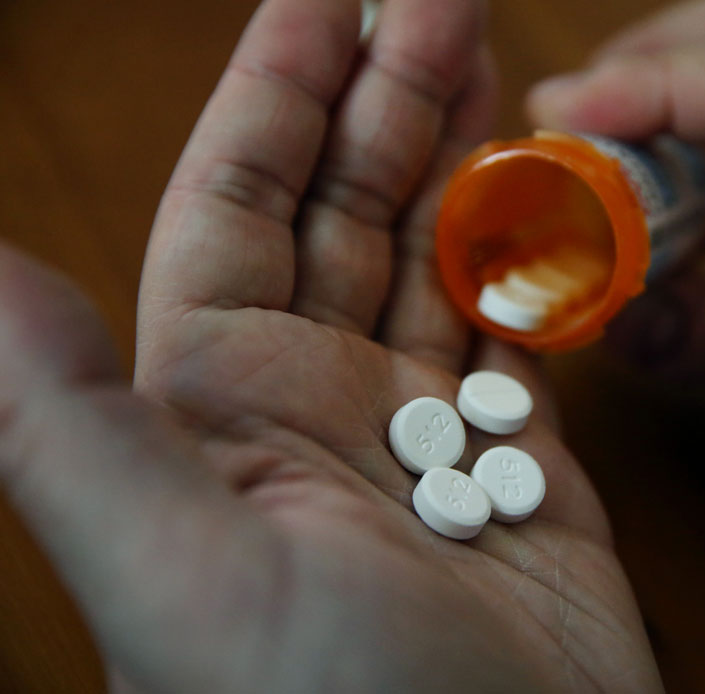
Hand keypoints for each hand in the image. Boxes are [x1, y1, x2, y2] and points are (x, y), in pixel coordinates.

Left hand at [0, 1, 661, 690]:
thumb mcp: (179, 571)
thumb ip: (65, 421)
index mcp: (218, 404)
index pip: (237, 203)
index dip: (277, 90)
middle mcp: (312, 403)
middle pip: (344, 208)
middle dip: (386, 93)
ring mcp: (421, 428)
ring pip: (433, 254)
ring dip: (457, 155)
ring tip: (488, 54)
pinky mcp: (520, 462)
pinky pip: (518, 327)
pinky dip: (531, 257)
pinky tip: (542, 191)